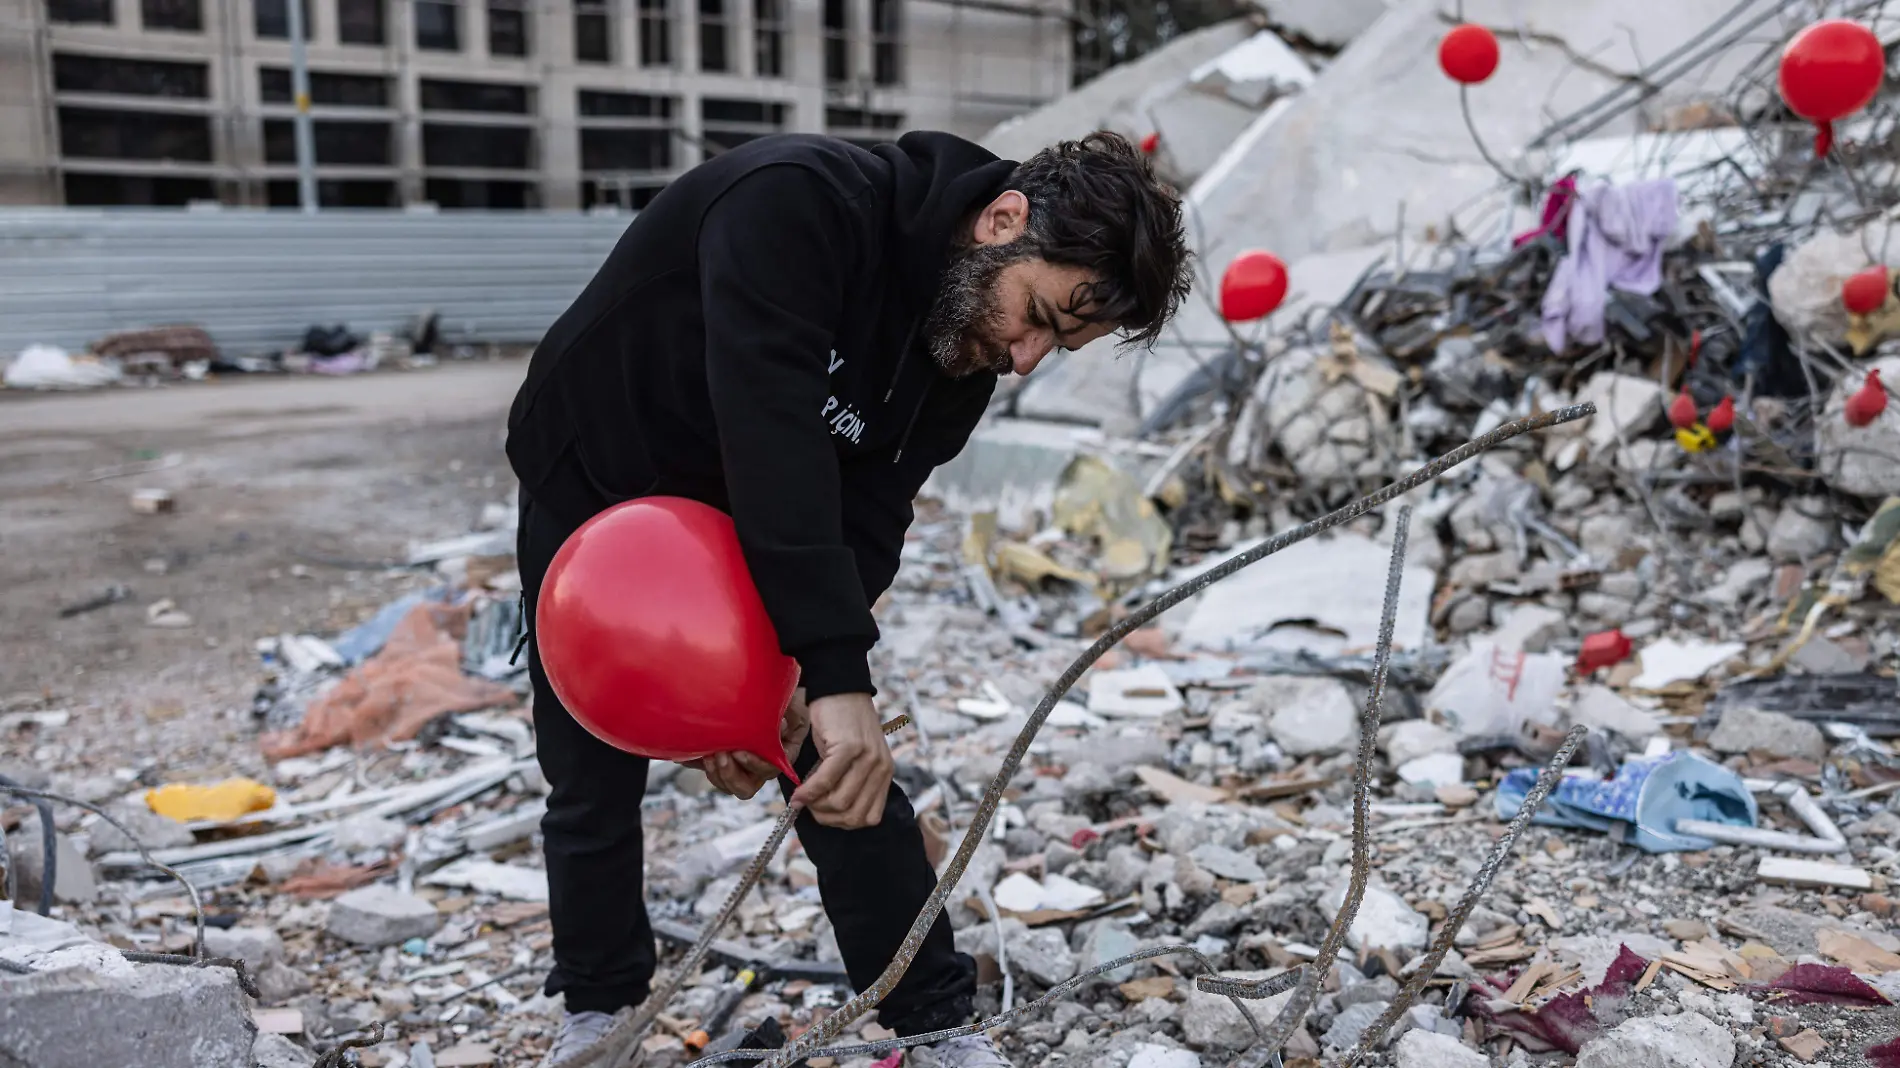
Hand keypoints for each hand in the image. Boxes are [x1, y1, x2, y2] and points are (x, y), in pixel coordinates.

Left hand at [688, 691, 812, 800]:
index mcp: (779, 755)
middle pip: (745, 787)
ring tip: (707, 753)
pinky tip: (686, 754)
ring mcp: (739, 764)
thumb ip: (789, 714)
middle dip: (730, 774)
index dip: (754, 765)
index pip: (769, 771)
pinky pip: (707, 767)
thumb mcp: (792, 705)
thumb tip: (783, 724)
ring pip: (726, 783)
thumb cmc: (785, 701)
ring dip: (714, 772)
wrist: (767, 692)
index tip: (740, 752)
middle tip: (720, 754)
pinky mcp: (721, 756)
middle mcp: (758, 765)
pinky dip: (695, 762)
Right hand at [790, 692, 892, 828]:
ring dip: (816, 805)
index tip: (823, 814)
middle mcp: (880, 768)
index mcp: (884, 773)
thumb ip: (848, 783)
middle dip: (826, 818)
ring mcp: (867, 758)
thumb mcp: (853, 758)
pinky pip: (826, 782)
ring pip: (841, 803)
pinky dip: (809, 792)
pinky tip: (798, 792)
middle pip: (854, 815)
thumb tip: (825, 813)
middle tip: (809, 807)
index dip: (842, 823)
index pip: (869, 817)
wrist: (839, 688)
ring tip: (803, 797)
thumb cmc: (841, 724)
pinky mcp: (849, 748)